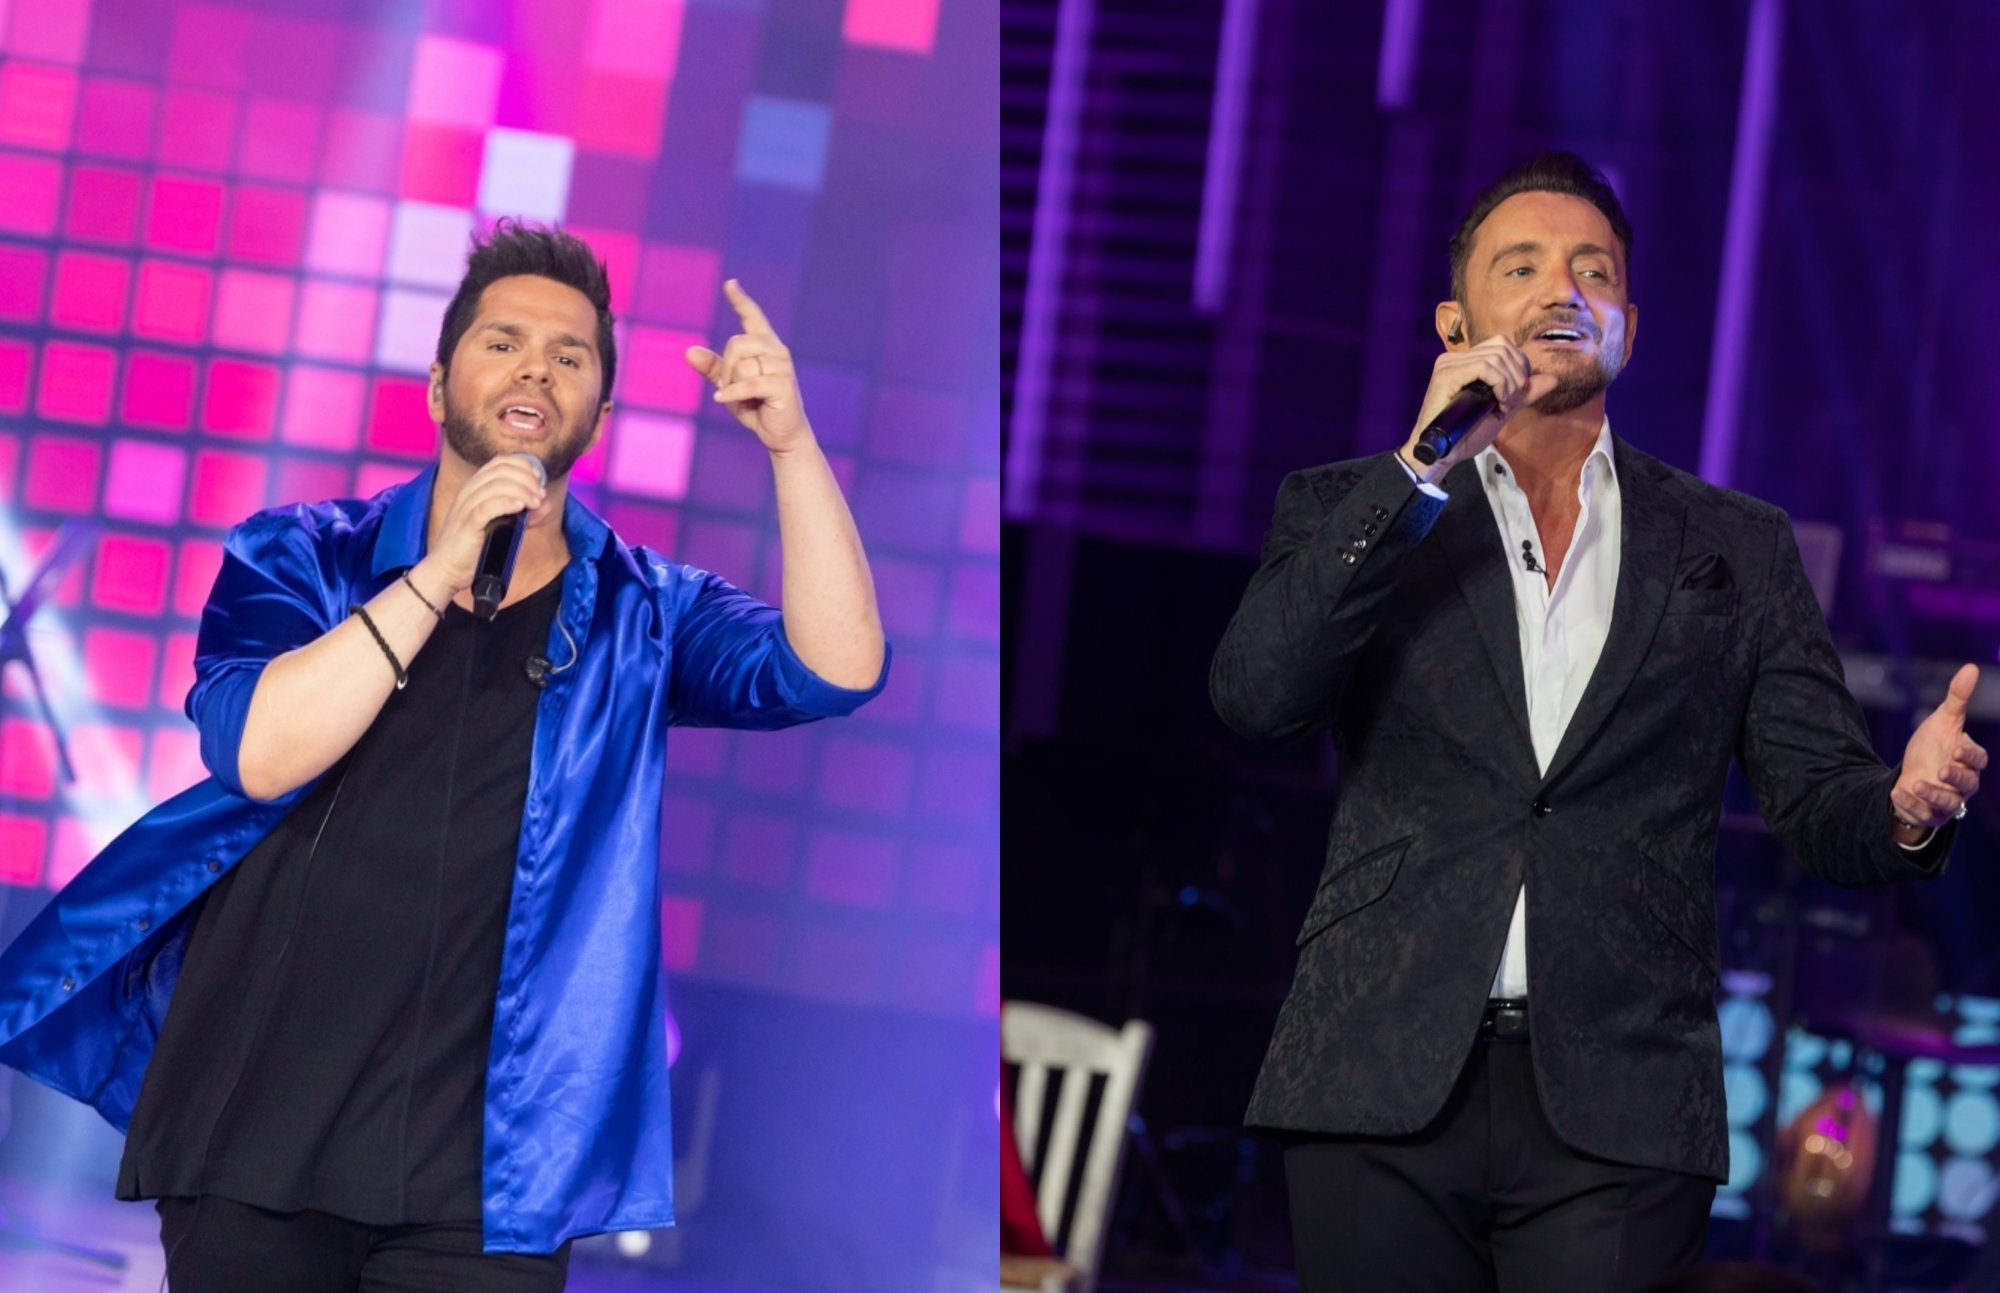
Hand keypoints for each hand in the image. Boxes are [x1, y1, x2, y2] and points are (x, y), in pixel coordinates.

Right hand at [420, 453, 550, 595]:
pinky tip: (521, 507)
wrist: (448, 569)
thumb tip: (546, 503)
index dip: (523, 465)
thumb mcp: (504, 525)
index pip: (500, 462)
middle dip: (527, 479)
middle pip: (501, 471)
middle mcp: (469, 492)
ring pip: (496, 485)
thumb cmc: (475, 546)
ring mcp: (465, 506)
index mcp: (475, 487)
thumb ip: (525, 514)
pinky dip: (507, 503)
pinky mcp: (467, 524)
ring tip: (535, 503)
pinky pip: (488, 507)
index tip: (539, 478)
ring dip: (522, 490)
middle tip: (540, 494)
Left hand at [684, 279, 811, 454]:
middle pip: (737, 343)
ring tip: (741, 398)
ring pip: (741, 365)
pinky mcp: (783, 384)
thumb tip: (688, 351)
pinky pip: (747, 383)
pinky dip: (732, 394)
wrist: (781, 434)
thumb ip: (712, 368)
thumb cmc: (756, 407)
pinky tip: (722, 400)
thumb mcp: (729, 385)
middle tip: (728, 387)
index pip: (752, 316)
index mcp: (766, 345)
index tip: (730, 284)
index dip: (740, 300)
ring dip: (732, 385)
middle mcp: (777, 350)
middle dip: (725, 368)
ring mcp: (782, 366)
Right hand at [1399, 336, 1559, 481]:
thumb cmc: (1465, 435)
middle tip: (1510, 401)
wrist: (1443, 454)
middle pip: (1502, 345)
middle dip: (1517, 374)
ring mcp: (1449, 364)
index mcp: (1466, 362)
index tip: (1514, 395)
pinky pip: (1485, 367)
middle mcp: (1455, 358)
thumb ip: (1524, 393)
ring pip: (1496, 356)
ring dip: (1509, 382)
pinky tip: (1497, 401)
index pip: (1502, 344)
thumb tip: (1553, 379)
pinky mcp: (1447, 374)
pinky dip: (1500, 384)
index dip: (1518, 365)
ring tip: (1502, 405)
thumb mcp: (1502, 410)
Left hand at [1891, 663, 1987, 829]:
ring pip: (1951, 803)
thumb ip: (1958, 698)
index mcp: (1969, 760)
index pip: (1978, 759)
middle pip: (1969, 784)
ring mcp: (1948, 801)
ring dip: (1934, 794)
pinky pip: (1926, 815)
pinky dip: (1912, 805)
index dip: (1970, 755)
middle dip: (1957, 778)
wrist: (1911, 773)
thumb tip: (1972, 667)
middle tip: (1943, 770)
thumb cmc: (1933, 747)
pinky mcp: (1931, 814)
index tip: (1956, 747)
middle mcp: (1963, 783)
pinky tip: (1897, 794)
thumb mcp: (1943, 721)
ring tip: (1917, 783)